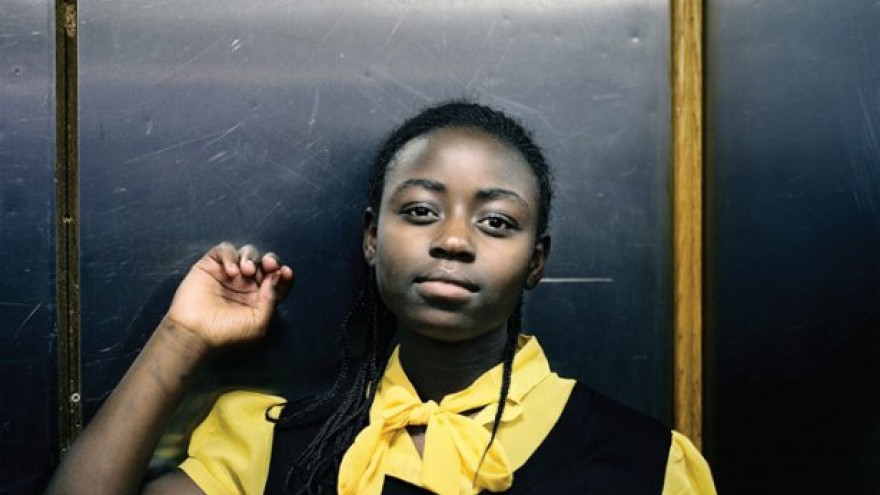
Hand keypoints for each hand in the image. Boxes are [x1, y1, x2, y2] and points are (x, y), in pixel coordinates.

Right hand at [165, 242, 293, 348]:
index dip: (284, 274)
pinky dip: (230, 256)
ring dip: (251, 258)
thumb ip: (271, 299)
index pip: (278, 280)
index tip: (285, 272)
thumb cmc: (227, 334)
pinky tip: (231, 272)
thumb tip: (276, 275)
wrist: (196, 334)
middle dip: (271, 260)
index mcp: (260, 298)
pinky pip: (225, 250)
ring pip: (247, 253)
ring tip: (246, 271)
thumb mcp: (259, 323)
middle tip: (269, 264)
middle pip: (265, 263)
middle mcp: (246, 285)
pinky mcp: (211, 266)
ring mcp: (229, 275)